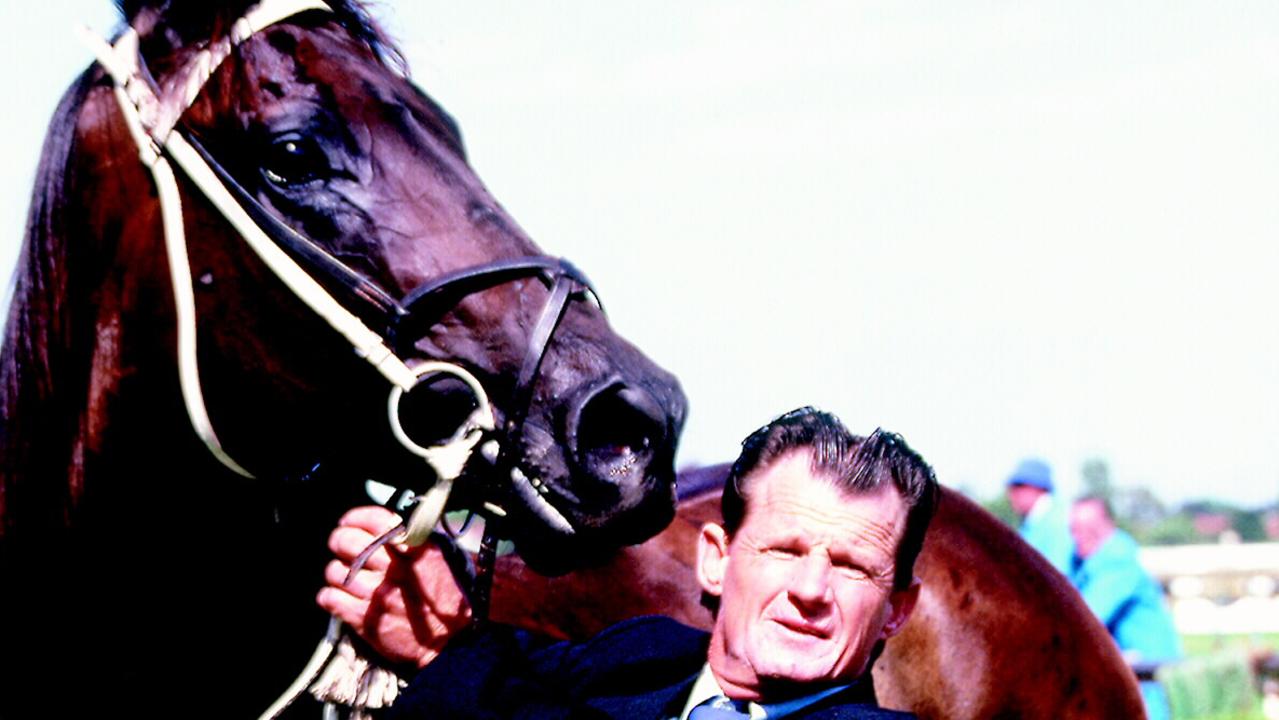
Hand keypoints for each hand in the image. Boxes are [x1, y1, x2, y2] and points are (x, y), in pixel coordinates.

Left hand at [316, 506, 471, 668]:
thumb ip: (415, 539)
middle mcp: (393, 568)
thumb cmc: (449, 596)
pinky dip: (329, 595)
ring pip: (334, 570)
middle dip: (339, 540)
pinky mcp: (363, 619)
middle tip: (341, 545)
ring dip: (337, 571)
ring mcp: (376, 594)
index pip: (374, 520)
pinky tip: (340, 597)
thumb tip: (390, 526)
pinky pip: (329, 598)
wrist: (452, 641)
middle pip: (346, 542)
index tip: (349, 522)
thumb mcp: (442, 557)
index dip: (355, 518)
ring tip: (347, 576)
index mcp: (414, 549)